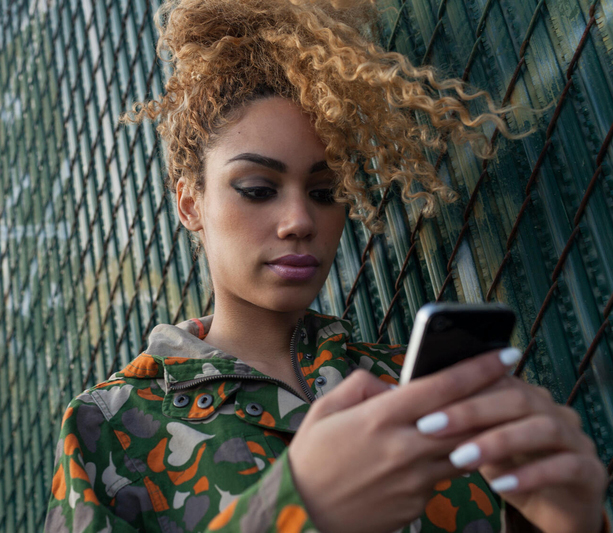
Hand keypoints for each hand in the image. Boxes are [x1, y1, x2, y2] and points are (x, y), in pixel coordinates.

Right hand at [287, 350, 516, 532]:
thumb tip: (393, 384)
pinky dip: (446, 462)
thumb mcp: (325, 409)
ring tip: (487, 417)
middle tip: (516, 383)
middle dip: (496, 398)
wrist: (302, 515)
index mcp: (381, 417)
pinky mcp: (416, 504)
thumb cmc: (311, 458)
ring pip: (464, 451)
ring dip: (480, 432)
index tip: (507, 354)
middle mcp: (405, 447)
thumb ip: (361, 386)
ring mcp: (414, 480)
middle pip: (468, 420)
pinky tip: (438, 454)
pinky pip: (441, 478)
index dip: (480, 368)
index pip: (443, 387)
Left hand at [415, 375, 607, 532]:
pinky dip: (529, 475)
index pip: (494, 379)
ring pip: (541, 428)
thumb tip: (409, 400)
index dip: (458, 388)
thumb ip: (458, 422)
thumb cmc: (510, 466)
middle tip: (429, 427)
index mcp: (524, 395)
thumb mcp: (480, 441)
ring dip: (497, 442)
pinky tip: (500, 486)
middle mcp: (552, 409)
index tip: (422, 402)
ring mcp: (575, 437)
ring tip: (459, 458)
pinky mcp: (590, 470)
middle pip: (515, 398)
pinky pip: (564, 467)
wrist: (556, 507)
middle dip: (469, 411)